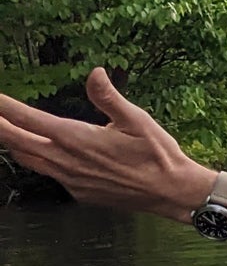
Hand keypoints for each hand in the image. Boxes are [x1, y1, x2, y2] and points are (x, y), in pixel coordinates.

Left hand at [0, 69, 213, 217]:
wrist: (171, 192)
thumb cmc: (158, 154)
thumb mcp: (138, 119)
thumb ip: (109, 97)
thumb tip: (94, 73)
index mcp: (78, 139)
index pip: (30, 120)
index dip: (5, 108)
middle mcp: (68, 162)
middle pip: (18, 143)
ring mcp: (71, 180)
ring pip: (30, 161)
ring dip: (13, 144)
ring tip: (5, 131)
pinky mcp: (79, 192)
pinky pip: (50, 174)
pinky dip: (38, 160)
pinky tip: (41, 153)